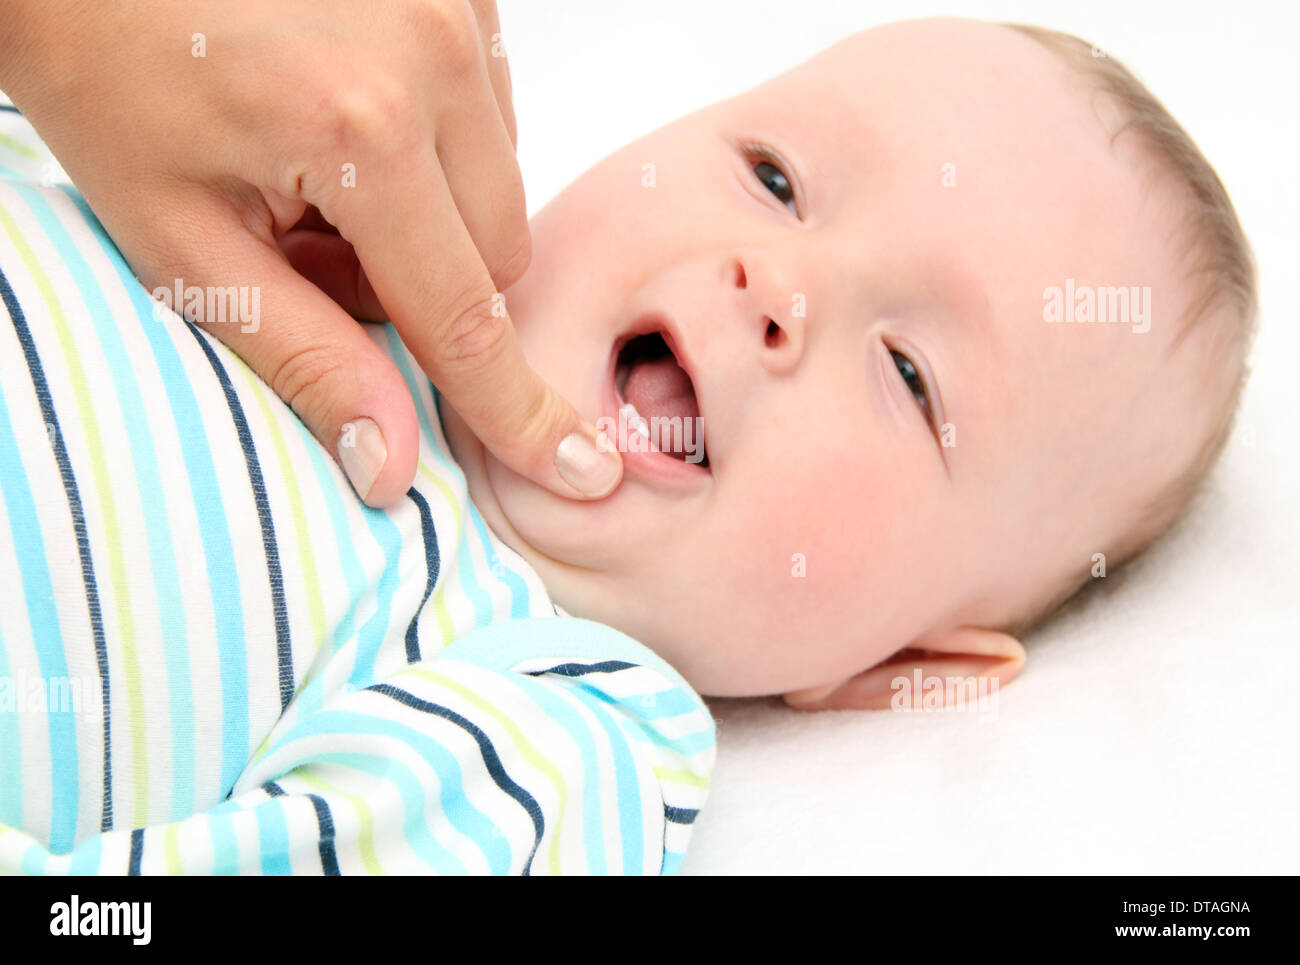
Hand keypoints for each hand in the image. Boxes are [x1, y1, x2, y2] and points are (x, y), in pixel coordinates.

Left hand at [0, 0, 621, 504]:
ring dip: (434, 213)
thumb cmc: (105, 63)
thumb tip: (388, 463)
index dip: (516, 408)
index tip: (579, 467)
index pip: (464, 316)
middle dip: (423, 284)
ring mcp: (456, 8)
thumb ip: (301, 355)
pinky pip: (492, 112)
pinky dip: (437, 142)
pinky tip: (355, 110)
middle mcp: (432, 59)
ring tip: (324, 165)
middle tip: (311, 241)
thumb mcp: (179, 236)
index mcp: (358, 132)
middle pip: (497, 255)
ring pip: (502, 187)